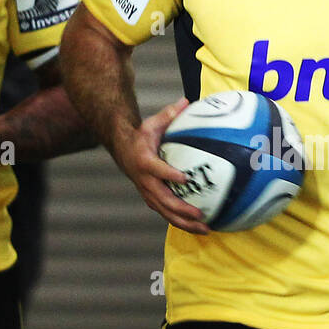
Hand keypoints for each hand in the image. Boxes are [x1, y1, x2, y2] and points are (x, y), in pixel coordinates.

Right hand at [113, 96, 209, 235]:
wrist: (123, 151)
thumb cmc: (141, 136)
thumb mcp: (151, 123)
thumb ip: (169, 114)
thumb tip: (187, 100)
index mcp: (145, 162)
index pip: (158, 170)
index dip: (170, 175)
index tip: (185, 179)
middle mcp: (146, 181)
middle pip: (163, 199)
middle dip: (182, 210)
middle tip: (201, 214)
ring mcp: (148, 193)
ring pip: (166, 212)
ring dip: (185, 222)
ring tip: (205, 228)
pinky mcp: (151, 200)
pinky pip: (166, 214)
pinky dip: (181, 222)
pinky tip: (198, 227)